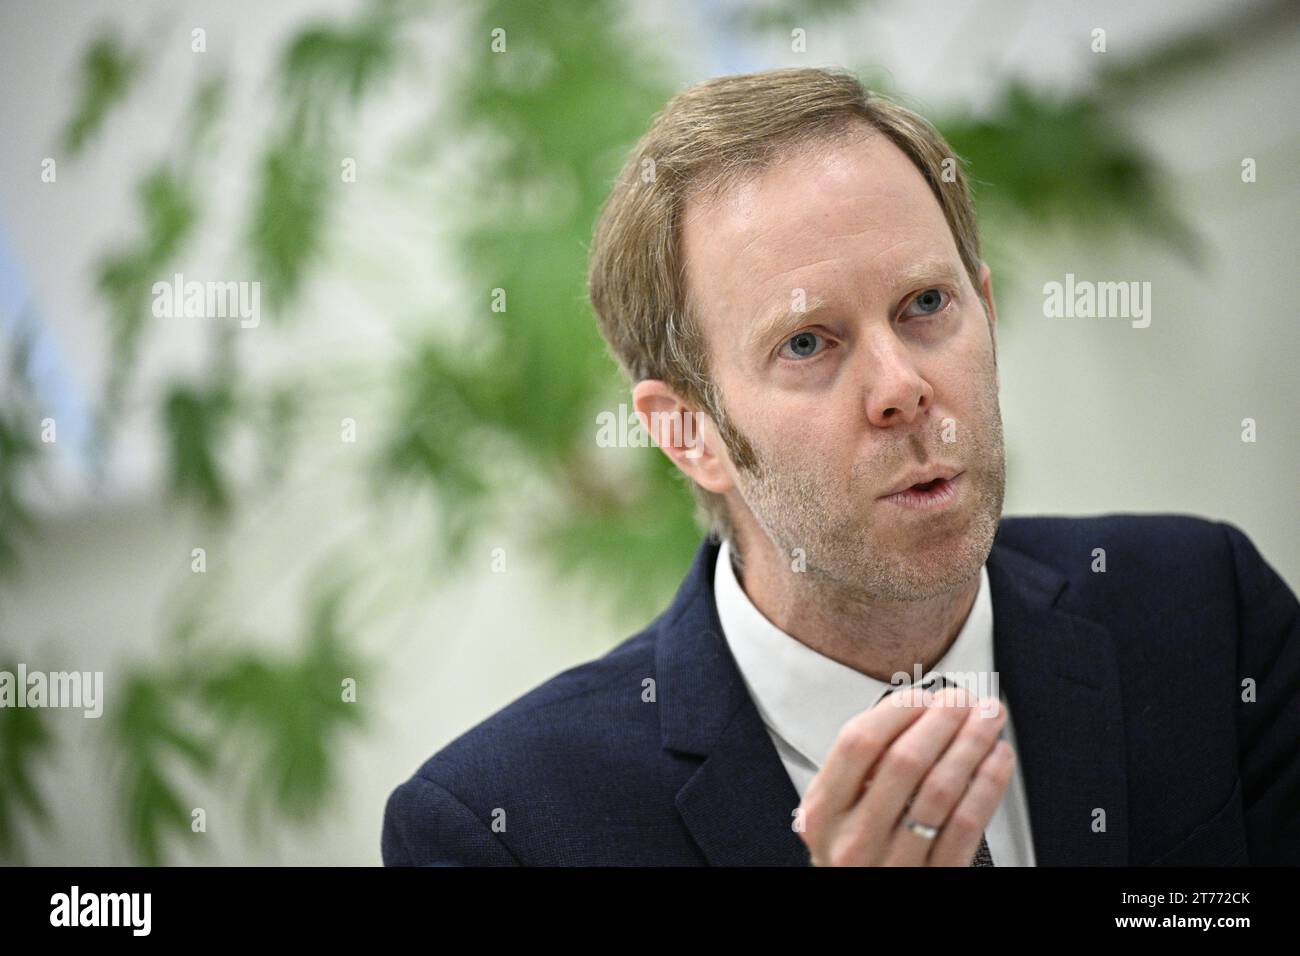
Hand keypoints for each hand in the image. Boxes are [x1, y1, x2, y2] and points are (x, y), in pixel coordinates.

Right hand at [797, 685, 1014, 865]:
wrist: (867, 909)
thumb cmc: (855, 857)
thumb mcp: (834, 816)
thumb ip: (857, 773)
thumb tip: (911, 714)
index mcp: (823, 813)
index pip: (859, 742)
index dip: (897, 710)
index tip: (923, 695)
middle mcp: (854, 839)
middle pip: (904, 760)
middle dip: (942, 719)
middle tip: (964, 700)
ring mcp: (894, 862)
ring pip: (941, 788)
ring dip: (972, 743)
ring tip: (988, 720)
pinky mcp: (935, 878)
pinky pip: (967, 824)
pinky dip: (988, 783)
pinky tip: (997, 759)